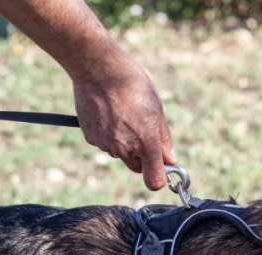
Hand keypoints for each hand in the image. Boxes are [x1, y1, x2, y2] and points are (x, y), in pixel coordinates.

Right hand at [72, 53, 175, 190]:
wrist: (97, 68)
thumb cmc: (131, 84)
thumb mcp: (156, 108)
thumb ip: (163, 139)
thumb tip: (170, 159)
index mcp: (145, 141)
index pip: (154, 180)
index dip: (160, 177)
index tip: (162, 167)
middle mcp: (124, 148)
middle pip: (137, 167)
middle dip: (142, 157)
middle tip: (142, 131)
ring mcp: (105, 144)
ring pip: (120, 154)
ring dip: (124, 143)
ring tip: (123, 115)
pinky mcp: (91, 138)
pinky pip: (104, 144)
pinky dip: (108, 134)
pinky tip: (108, 114)